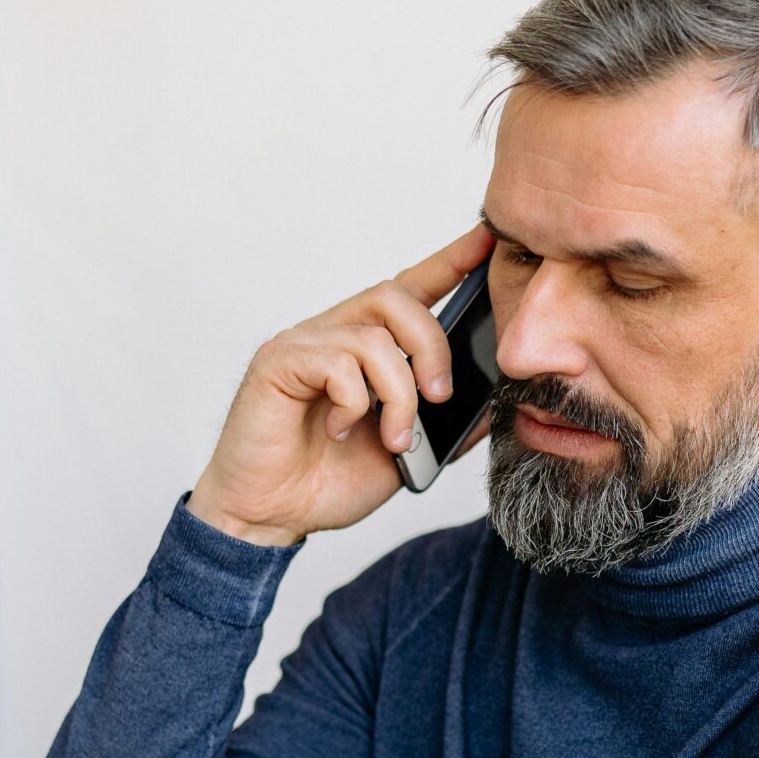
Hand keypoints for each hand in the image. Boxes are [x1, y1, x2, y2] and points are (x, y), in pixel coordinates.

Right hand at [185, 221, 494, 544]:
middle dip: (432, 346)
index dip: (448, 262)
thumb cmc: (324, 481)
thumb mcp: (406, 454)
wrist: (270, 516)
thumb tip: (488, 403)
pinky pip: (337, 363)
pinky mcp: (278, 362)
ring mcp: (304, 344)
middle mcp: (334, 334)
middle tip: (440, 396)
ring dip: (398, 395)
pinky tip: (338, 430)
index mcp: (365, 349)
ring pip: (372, 338)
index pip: (411, 289)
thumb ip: (444, 425)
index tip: (485, 242)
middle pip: (394, 297)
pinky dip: (353, 404)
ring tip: (392, 438)